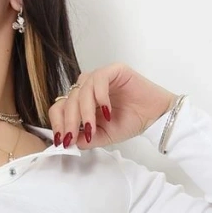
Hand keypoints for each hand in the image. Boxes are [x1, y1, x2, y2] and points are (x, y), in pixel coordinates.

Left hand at [47, 64, 175, 148]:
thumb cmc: (130, 122)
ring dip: (84, 112)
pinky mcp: (114, 70)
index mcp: (82, 102)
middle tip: (72, 137)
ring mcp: (100, 78)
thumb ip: (84, 139)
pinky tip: (107, 112)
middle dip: (69, 121)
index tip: (62, 140)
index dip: (58, 122)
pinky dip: (101, 97)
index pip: (61, 107)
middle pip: (69, 99)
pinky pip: (100, 79)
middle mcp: (88, 88)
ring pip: (81, 90)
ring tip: (93, 128)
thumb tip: (67, 142)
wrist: (153, 116)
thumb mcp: (102, 137)